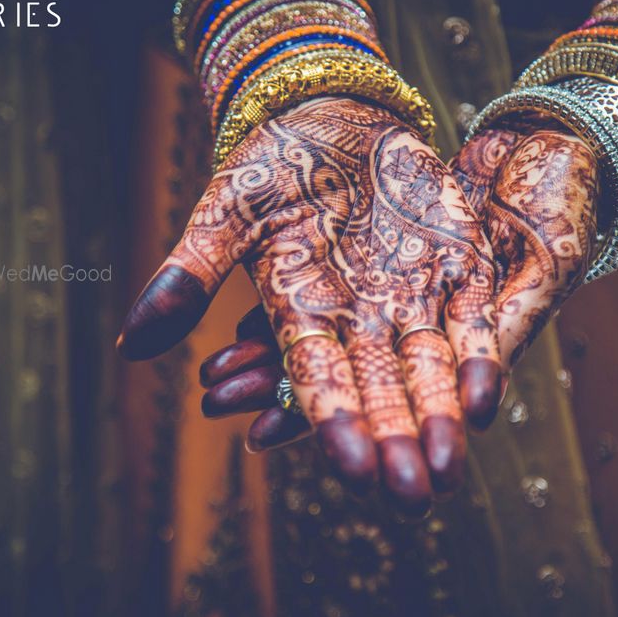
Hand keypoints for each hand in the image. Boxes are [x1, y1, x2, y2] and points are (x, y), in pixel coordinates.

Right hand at [117, 96, 500, 516]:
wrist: (333, 118)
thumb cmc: (271, 163)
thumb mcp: (226, 212)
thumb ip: (190, 274)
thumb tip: (132, 346)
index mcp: (302, 314)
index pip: (317, 380)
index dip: (332, 422)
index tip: (351, 469)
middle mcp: (359, 320)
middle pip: (379, 390)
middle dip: (394, 442)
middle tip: (410, 499)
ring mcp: (410, 297)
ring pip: (427, 370)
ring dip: (440, 419)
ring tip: (447, 470)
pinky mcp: (455, 267)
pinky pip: (470, 323)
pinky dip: (477, 360)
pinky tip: (486, 402)